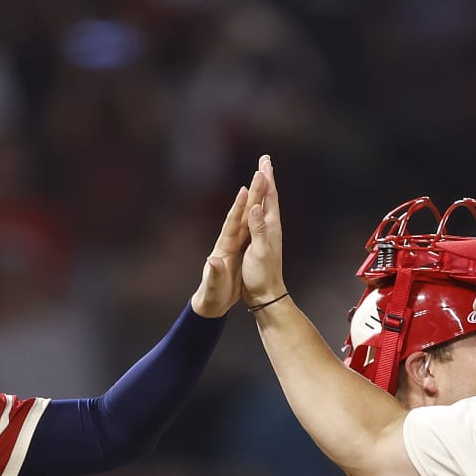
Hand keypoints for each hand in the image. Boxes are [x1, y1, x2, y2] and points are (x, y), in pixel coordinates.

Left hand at [189, 183, 252, 316]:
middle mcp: (229, 242)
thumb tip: (214, 260)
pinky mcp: (240, 249)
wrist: (211, 304)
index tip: (245, 190)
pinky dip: (257, 214)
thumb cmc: (212, 296)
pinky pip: (251, 226)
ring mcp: (235, 244)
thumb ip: (214, 273)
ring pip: (248, 216)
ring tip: (264, 179)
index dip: (238, 208)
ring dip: (256, 198)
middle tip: (260, 171)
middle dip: (252, 193)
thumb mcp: (214, 286)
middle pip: (242, 213)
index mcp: (224, 249)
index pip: (232, 224)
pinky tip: (262, 205)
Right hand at [240, 155, 286, 305]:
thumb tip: (256, 206)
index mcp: (269, 228)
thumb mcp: (258, 252)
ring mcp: (266, 233)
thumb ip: (257, 228)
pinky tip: (257, 204)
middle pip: (269, 197)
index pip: (268, 198)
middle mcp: (270, 227)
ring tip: (262, 175)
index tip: (264, 163)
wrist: (266, 294)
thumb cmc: (261, 276)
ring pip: (265, 204)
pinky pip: (260, 216)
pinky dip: (259, 204)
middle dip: (266, 178)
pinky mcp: (260, 240)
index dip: (266, 180)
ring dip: (264, 188)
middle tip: (265, 159)